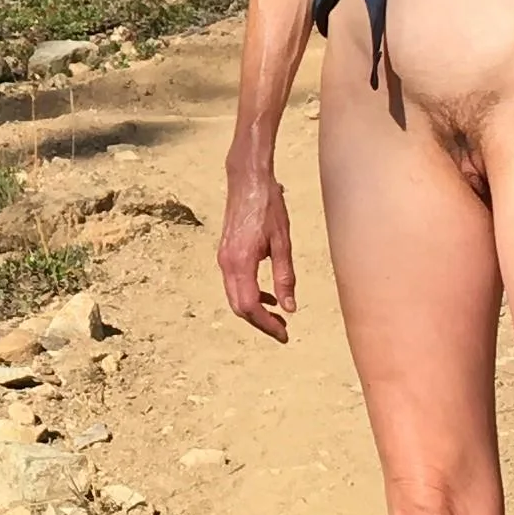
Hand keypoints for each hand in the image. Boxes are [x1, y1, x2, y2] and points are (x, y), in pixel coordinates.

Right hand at [218, 170, 299, 340]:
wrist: (247, 179)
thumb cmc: (268, 206)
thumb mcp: (282, 242)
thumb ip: (284, 276)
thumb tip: (289, 307)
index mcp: (241, 263)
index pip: (250, 306)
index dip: (267, 325)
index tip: (284, 334)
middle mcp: (227, 264)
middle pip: (239, 307)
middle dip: (260, 322)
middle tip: (282, 330)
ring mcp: (224, 258)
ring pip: (235, 297)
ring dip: (254, 310)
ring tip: (278, 316)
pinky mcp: (226, 253)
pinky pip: (235, 284)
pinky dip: (249, 295)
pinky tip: (268, 294)